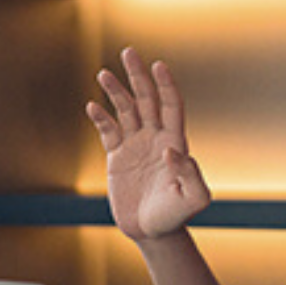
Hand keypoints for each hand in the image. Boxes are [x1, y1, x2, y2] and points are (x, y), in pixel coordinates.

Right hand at [86, 48, 210, 240]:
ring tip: (104, 74)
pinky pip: (108, 131)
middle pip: (147, 99)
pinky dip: (100, 118)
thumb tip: (171, 148)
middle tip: (129, 52)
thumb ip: (190, 173)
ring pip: (125, 110)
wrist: (153, 232)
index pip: (170, 106)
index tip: (158, 65)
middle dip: (138, 76)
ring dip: (116, 92)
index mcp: (175, 142)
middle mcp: (155, 138)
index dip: (165, 85)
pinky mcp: (118, 157)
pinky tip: (92, 106)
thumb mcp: (193, 198)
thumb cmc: (176, 216)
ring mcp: (136, 146)